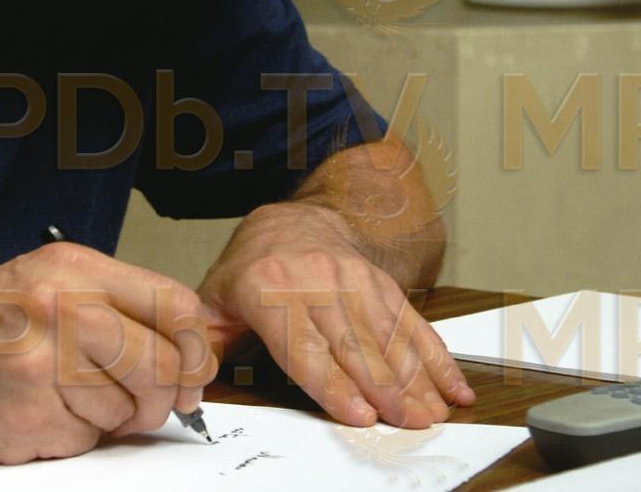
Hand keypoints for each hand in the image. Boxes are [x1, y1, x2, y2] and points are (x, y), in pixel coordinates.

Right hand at [0, 242, 218, 462]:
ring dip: (107, 418)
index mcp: (69, 267)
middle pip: (164, 365)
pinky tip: (31, 414)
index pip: (176, 305)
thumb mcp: (39, 283)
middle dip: (162, 395)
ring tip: (59, 397)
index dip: (197, 348)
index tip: (192, 370)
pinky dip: (69, 438)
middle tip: (140, 402)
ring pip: (128, 410)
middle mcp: (59, 308)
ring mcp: (42, 365)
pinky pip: (85, 440)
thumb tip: (186, 350)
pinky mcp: (27, 418)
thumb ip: (110, 305)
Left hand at [196, 201, 474, 428]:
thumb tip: (187, 381)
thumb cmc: (252, 269)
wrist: (293, 219)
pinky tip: (453, 385)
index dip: (334, 383)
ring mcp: (354, 281)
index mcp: (268, 289)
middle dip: (384, 387)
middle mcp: (315, 282)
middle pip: (355, 344)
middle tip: (408, 421)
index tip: (359, 413)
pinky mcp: (381, 285)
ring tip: (433, 411)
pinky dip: (437, 356)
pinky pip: (412, 323)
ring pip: (388, 334)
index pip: (305, 346)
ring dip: (416, 377)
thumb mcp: (214, 298)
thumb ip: (201, 342)